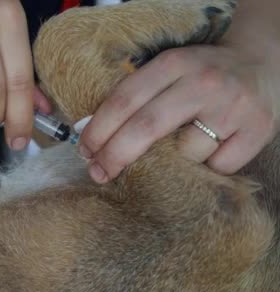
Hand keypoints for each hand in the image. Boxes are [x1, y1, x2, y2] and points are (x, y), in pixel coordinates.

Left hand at [78, 45, 277, 182]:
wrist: (261, 63)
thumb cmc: (200, 75)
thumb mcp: (167, 72)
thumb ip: (135, 98)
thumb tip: (91, 139)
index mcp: (173, 64)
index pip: (125, 100)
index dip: (99, 130)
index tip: (85, 151)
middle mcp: (203, 83)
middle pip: (146, 128)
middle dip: (115, 156)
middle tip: (98, 174)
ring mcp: (233, 107)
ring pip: (185, 155)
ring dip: (171, 164)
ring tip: (175, 153)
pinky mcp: (259, 130)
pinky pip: (217, 167)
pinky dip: (206, 168)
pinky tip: (210, 151)